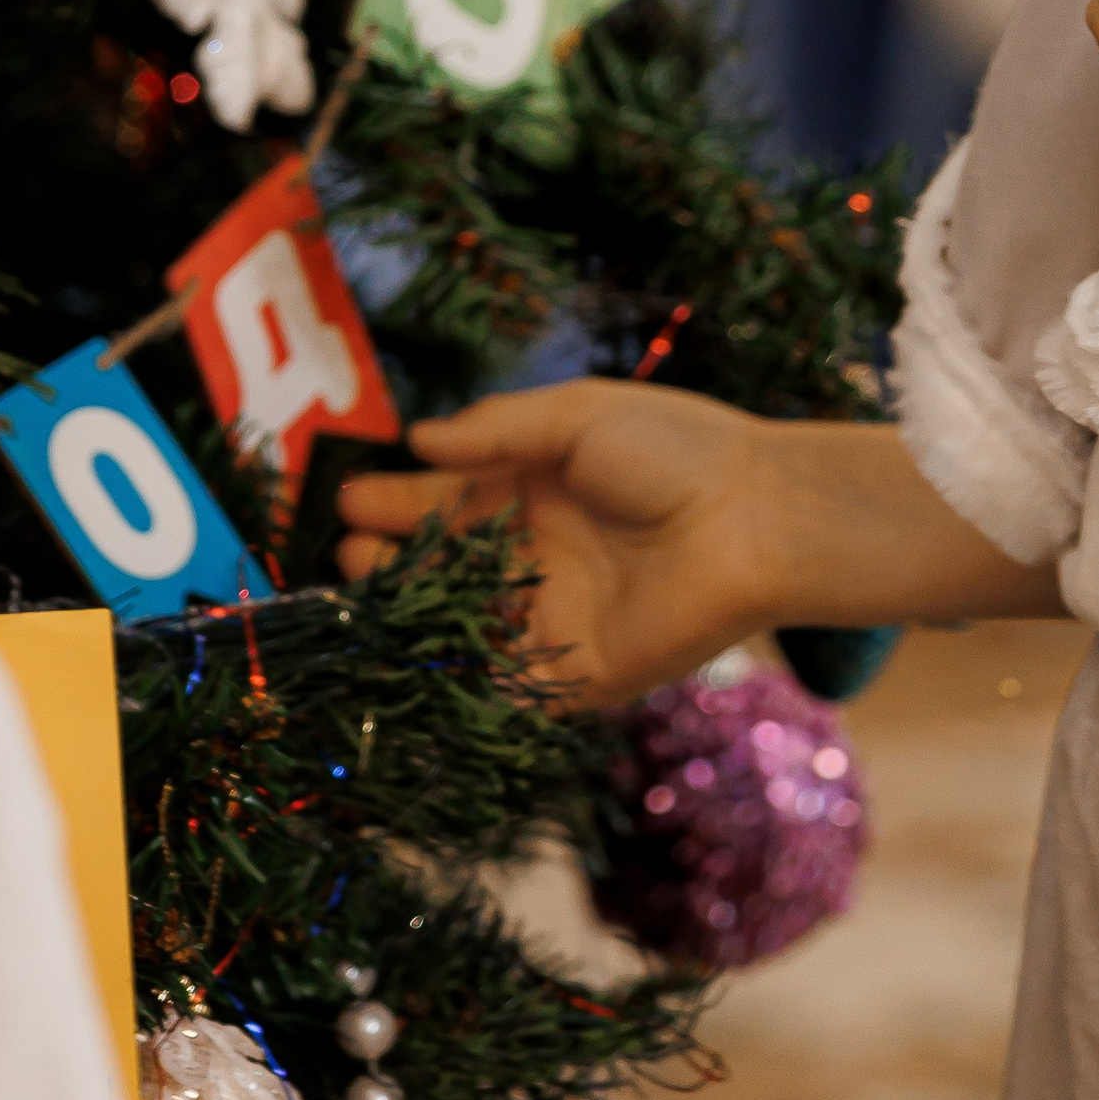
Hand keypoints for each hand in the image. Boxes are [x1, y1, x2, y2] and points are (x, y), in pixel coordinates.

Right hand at [338, 381, 778, 703]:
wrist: (754, 518)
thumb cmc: (677, 450)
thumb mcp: (578, 416)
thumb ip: (497, 431)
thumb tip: (419, 438)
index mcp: (540, 489)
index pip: (453, 497)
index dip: (400, 499)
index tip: (348, 497)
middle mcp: (540, 553)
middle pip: (447, 563)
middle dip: (391, 557)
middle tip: (344, 551)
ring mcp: (553, 615)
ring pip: (461, 622)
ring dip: (410, 610)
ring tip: (360, 583)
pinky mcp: (572, 672)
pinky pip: (502, 683)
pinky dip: (454, 678)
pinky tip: (406, 658)